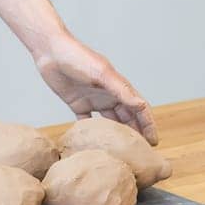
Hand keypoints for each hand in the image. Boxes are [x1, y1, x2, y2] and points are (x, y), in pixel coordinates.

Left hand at [34, 33, 158, 144]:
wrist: (50, 51)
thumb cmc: (77, 58)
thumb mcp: (101, 74)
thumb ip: (121, 90)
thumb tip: (142, 105)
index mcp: (118, 86)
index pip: (138, 108)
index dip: (148, 124)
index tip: (154, 142)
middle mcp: (108, 94)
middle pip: (127, 117)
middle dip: (136, 133)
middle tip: (141, 154)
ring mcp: (93, 99)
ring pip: (110, 121)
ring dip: (117, 134)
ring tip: (122, 152)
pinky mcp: (77, 103)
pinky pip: (87, 121)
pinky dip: (93, 132)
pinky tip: (95, 146)